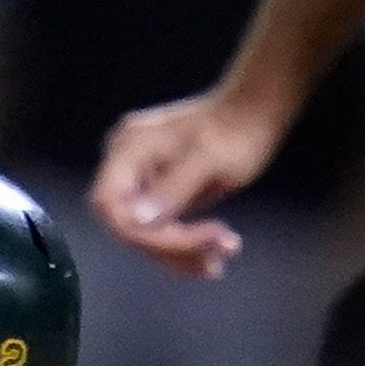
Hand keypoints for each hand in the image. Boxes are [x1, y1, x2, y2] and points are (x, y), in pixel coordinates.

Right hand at [90, 81, 291, 279]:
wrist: (254, 112)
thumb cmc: (236, 130)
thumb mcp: (208, 160)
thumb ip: (172, 189)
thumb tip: (136, 221)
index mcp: (129, 147)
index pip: (111, 205)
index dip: (142, 234)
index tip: (190, 242)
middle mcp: (126, 163)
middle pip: (128, 225)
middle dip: (173, 247)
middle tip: (220, 250)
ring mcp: (141, 178)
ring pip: (146, 234)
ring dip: (185, 253)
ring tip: (226, 251)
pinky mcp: (158, 192)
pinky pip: (161, 228)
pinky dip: (187, 246)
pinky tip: (216, 252)